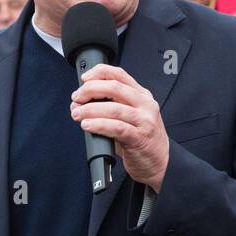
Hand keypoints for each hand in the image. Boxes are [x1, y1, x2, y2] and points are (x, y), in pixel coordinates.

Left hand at [70, 65, 168, 192]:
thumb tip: (79, 103)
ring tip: (77, 114)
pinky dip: (99, 125)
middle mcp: (145, 105)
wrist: (159, 162)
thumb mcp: (128, 116)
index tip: (84, 79)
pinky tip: (87, 125)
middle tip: (76, 98)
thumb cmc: (140, 138)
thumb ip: (108, 106)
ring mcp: (145, 121)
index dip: (99, 72)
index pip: (119, 74)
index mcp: (141, 95)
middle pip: (114, 88)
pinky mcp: (140, 138)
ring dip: (90, 109)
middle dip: (90, 90)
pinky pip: (117, 128)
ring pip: (114, 108)